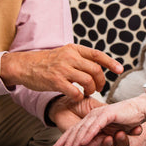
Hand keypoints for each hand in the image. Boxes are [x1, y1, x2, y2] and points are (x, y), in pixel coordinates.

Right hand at [0, 44, 122, 101]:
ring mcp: (62, 69)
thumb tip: (97, 67)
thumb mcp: (64, 53)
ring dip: (92, 89)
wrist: (25, 65)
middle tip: (99, 87)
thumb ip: (79, 58)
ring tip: (88, 92)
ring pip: (88, 80)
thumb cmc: (46, 62)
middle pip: (95, 69)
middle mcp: (69, 57)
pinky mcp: (56, 81)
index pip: (97, 54)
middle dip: (101, 81)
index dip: (110, 62)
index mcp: (73, 49)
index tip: (120, 69)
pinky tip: (77, 96)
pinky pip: (75, 91)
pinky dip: (80, 96)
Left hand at [52, 93, 145, 145]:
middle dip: (68, 143)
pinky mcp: (107, 114)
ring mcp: (100, 114)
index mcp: (92, 119)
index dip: (66, 140)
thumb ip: (97, 140)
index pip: (76, 130)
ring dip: (77, 141)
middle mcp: (93, 116)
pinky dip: (90, 134)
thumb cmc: (127, 120)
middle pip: (77, 130)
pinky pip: (96, 125)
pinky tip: (83, 142)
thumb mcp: (109, 133)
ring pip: (85, 129)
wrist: (140, 108)